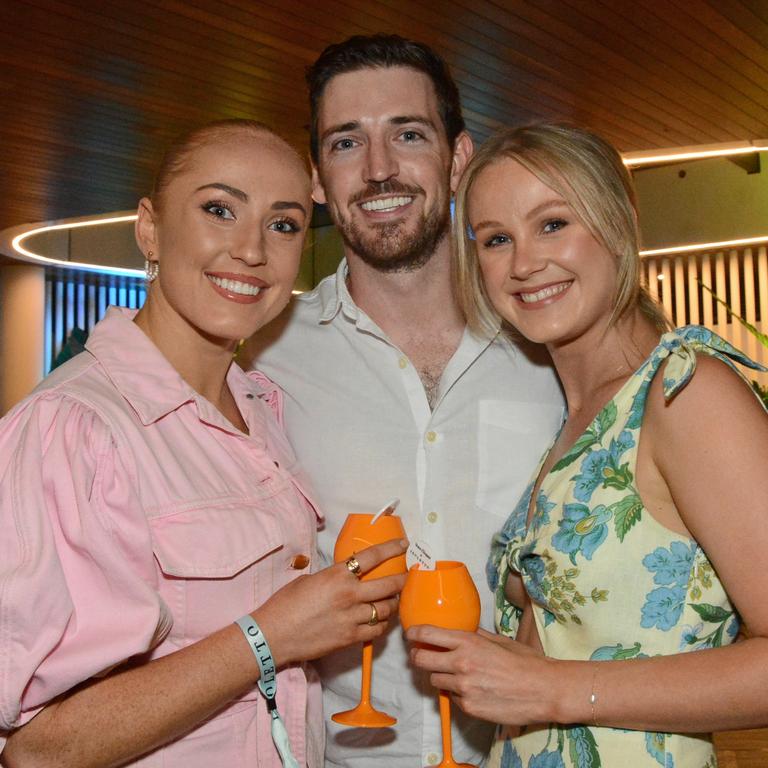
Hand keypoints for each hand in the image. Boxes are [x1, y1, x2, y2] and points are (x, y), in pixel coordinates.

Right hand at [255, 538, 406, 666]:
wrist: (273, 635)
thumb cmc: (285, 604)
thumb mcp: (309, 580)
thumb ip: (332, 577)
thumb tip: (346, 576)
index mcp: (337, 576)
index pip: (372, 557)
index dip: (391, 549)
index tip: (402, 545)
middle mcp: (349, 595)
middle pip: (388, 585)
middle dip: (402, 580)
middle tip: (407, 576)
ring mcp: (351, 618)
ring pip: (386, 609)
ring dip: (393, 603)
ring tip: (393, 599)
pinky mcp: (350, 638)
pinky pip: (376, 630)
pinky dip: (381, 623)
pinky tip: (379, 620)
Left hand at [406, 625, 554, 725]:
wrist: (544, 690)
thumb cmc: (526, 662)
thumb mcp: (498, 640)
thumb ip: (475, 635)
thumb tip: (460, 630)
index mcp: (468, 642)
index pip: (427, 634)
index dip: (414, 633)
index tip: (411, 633)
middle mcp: (461, 663)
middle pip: (421, 659)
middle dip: (418, 656)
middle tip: (421, 654)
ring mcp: (463, 687)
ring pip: (434, 680)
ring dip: (439, 675)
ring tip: (455, 673)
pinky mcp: (468, 707)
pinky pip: (452, 698)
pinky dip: (457, 693)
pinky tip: (473, 689)